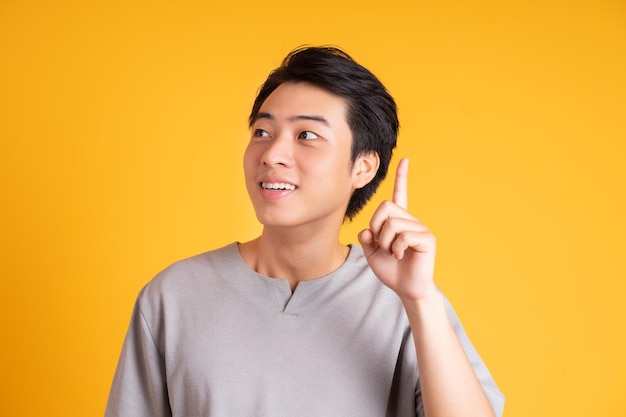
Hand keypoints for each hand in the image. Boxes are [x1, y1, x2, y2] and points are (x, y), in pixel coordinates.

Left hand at [358, 158, 437, 301]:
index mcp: (398, 220)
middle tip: (382, 245)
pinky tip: (402, 256)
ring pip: (392, 224)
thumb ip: (367, 239)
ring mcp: (420, 228)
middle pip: (385, 207)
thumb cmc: (392, 270)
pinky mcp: (427, 238)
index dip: (402, 177)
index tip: (405, 159)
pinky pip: (404, 236)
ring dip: (386, 243)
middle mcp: (411, 220)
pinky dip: (397, 249)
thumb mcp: (372, 253)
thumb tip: (367, 229)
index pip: (400, 194)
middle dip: (377, 227)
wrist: (407, 289)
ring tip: (394, 253)